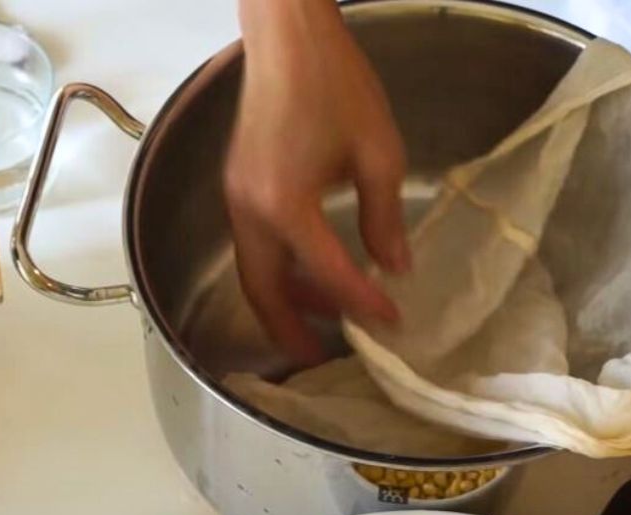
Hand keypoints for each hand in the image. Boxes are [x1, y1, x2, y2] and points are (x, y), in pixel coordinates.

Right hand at [226, 0, 408, 363]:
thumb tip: (394, 266)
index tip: (390, 320)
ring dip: (285, 301)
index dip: (361, 303)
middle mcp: (249, 209)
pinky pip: (255, 244)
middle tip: (317, 360)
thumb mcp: (378, 152)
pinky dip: (280, 269)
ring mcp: (236, 197)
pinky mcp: (238, 185)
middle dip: (291, 330)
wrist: (288, 37)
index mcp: (284, 203)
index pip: (328, 273)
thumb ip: (384, 217)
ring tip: (320, 322)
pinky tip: (311, 271)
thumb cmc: (333, 83)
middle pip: (264, 290)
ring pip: (255, 271)